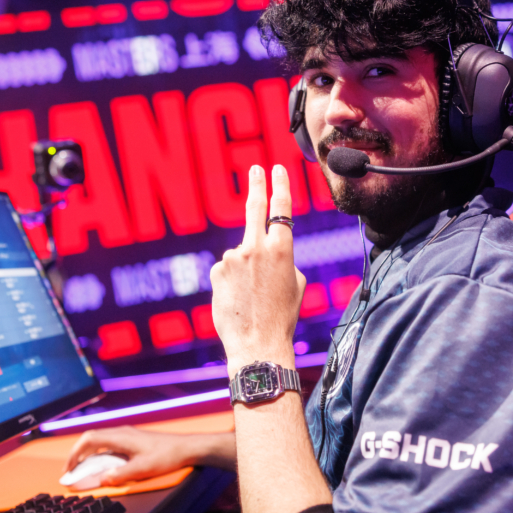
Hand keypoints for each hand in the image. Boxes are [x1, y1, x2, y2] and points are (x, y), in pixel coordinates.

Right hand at [64, 425, 197, 487]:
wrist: (187, 448)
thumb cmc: (167, 456)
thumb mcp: (142, 469)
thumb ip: (119, 475)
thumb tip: (101, 480)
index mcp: (121, 437)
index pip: (89, 440)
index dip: (74, 453)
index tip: (68, 469)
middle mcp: (122, 433)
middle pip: (91, 439)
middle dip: (77, 455)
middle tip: (71, 472)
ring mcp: (127, 437)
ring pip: (100, 443)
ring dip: (88, 456)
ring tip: (82, 471)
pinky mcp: (133, 442)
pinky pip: (109, 447)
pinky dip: (100, 456)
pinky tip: (101, 468)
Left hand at [210, 165, 305, 374]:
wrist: (257, 343)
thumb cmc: (282, 316)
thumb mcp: (295, 284)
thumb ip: (282, 260)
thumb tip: (266, 254)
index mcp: (282, 249)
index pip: (281, 209)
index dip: (280, 186)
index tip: (276, 170)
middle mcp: (256, 247)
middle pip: (254, 208)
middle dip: (257, 185)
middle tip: (256, 169)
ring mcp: (233, 257)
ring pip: (240, 254)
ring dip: (245, 270)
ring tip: (252, 297)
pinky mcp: (216, 270)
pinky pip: (226, 270)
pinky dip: (231, 281)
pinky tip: (238, 300)